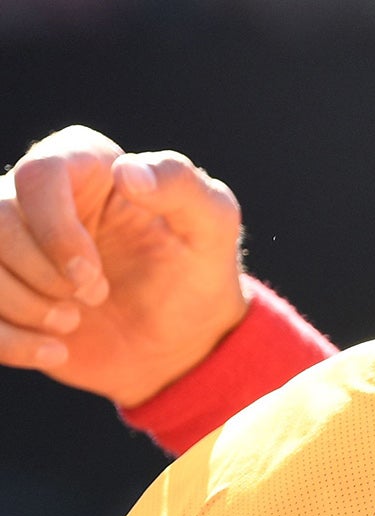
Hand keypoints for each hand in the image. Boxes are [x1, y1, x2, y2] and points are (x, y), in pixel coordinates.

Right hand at [0, 126, 247, 406]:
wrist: (179, 340)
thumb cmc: (197, 270)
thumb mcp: (213, 225)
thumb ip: (182, 187)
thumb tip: (128, 171)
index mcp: (86, 163)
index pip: (38, 173)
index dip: (55, 228)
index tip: (90, 273)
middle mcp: (37, 195)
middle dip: (42, 273)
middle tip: (95, 295)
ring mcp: (12, 243)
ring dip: (22, 304)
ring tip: (73, 321)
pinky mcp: (2, 287)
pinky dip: (9, 340)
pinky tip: (55, 351)